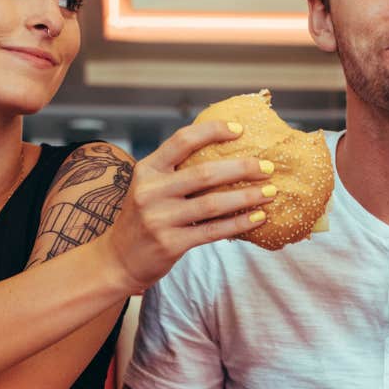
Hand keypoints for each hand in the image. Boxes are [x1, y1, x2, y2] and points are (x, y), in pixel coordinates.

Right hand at [105, 121, 272, 292]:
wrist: (119, 259)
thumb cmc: (144, 217)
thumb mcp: (149, 187)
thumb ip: (176, 171)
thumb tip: (225, 153)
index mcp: (147, 169)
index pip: (182, 140)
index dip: (212, 131)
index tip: (239, 129)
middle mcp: (151, 191)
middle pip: (204, 173)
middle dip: (242, 168)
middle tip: (268, 166)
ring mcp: (160, 219)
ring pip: (213, 204)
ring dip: (247, 197)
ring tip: (270, 192)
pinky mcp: (171, 244)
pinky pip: (213, 231)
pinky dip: (239, 223)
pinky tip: (258, 218)